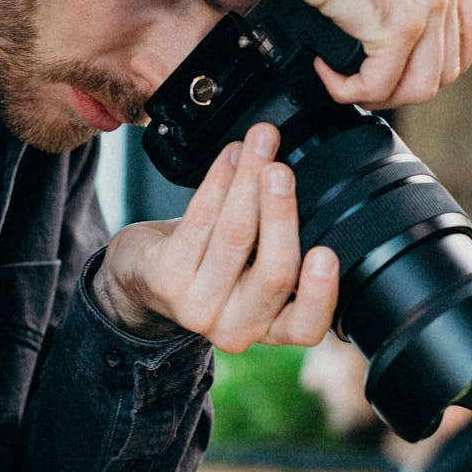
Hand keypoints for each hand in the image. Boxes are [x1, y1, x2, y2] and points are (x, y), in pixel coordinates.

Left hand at [93, 123, 339, 351]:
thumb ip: (286, 247)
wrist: (146, 279)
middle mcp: (238, 327)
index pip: (306, 326)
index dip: (320, 293)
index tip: (326, 254)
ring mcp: (198, 307)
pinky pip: (199, 220)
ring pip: (234, 237)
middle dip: (280, 214)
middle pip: (273, 272)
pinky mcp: (166, 279)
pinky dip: (218, 180)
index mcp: (273, 327)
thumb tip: (310, 184)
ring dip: (248, 181)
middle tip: (282, 171)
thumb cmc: (215, 268)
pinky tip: (231, 156)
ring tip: (260, 144)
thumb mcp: (258, 271)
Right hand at [272, 0, 471, 110]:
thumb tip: (384, 37)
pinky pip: (377, 85)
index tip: (402, 68)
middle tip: (363, 81)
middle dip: (401, 87)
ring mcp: (425, 9)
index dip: (436, 65)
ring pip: (417, 89)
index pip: (470, 36)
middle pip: (444, 73)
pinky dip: (348, 90)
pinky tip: (327, 71)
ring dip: (377, 96)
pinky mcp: (397, 27)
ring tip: (346, 82)